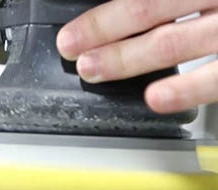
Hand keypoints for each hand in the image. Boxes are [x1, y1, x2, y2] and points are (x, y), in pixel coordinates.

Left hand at [57, 1, 217, 112]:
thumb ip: (169, 6)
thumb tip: (122, 19)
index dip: (106, 12)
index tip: (75, 27)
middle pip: (151, 7)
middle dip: (103, 28)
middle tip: (70, 45)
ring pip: (172, 42)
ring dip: (126, 58)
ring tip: (92, 69)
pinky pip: (215, 79)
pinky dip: (184, 89)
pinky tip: (155, 97)